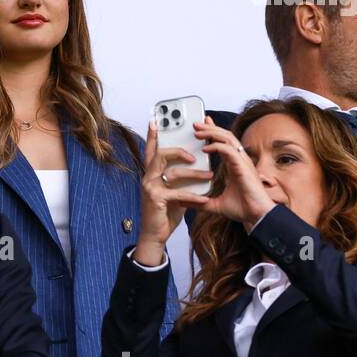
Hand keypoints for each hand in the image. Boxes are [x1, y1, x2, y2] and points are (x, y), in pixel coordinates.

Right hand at [135, 121, 212, 263]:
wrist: (155, 236)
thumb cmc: (164, 213)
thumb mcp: (172, 191)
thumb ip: (178, 178)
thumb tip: (194, 164)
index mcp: (151, 174)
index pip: (151, 150)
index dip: (152, 136)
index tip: (155, 121)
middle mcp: (147, 178)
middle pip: (161, 154)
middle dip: (178, 151)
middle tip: (194, 153)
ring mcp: (150, 188)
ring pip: (173, 172)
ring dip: (194, 173)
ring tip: (209, 174)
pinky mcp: (156, 199)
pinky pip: (178, 193)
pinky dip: (194, 196)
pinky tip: (204, 200)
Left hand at [194, 119, 276, 229]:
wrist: (256, 217)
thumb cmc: (243, 209)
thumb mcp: (215, 205)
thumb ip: (200, 202)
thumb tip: (184, 203)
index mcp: (233, 165)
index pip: (223, 143)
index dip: (213, 132)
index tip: (201, 127)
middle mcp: (238, 160)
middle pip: (225, 136)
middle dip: (210, 128)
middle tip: (196, 124)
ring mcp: (242, 162)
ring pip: (228, 138)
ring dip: (212, 132)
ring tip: (198, 131)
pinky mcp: (243, 166)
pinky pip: (229, 150)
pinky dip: (217, 146)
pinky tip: (206, 148)